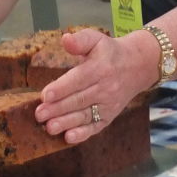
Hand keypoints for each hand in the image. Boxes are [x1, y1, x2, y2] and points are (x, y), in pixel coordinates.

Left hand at [33, 28, 153, 143]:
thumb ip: (80, 40)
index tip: (45, 95)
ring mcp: (108, 104)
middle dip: (58, 109)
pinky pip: (96, 126)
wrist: (137, 66)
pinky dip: (83, 134)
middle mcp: (106, 88)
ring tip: (49, 127)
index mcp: (100, 68)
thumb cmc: (109, 52)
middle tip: (39, 114)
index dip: (62, 88)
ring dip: (66, 123)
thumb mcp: (96, 39)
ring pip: (85, 115)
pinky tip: (69, 137)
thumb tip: (65, 39)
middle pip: (79, 100)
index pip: (79, 79)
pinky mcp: (110, 115)